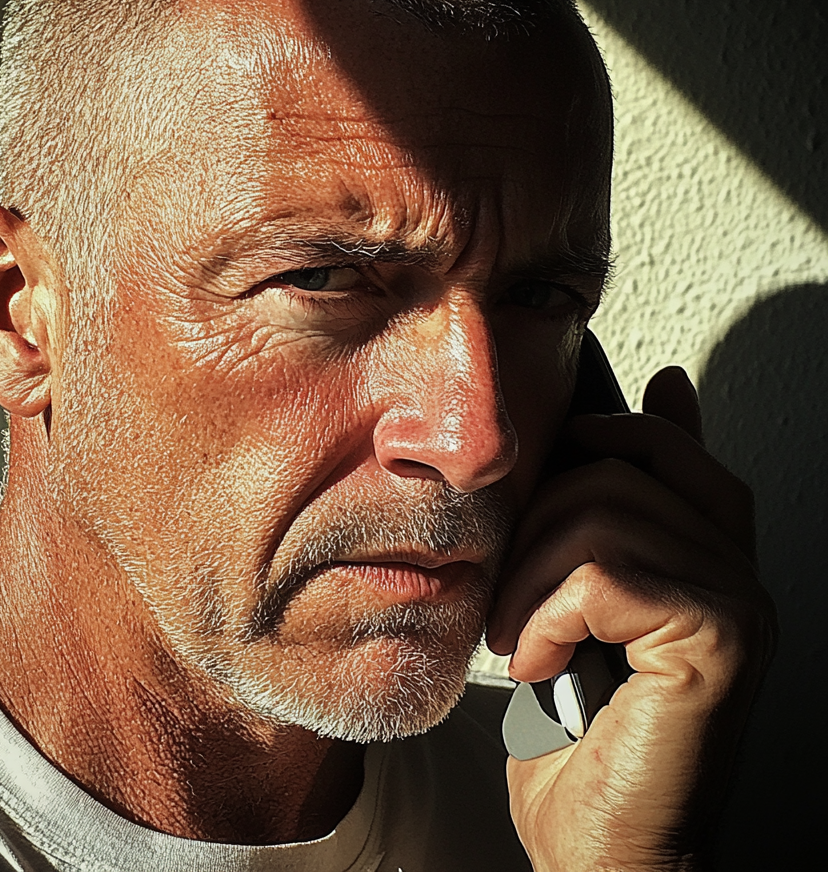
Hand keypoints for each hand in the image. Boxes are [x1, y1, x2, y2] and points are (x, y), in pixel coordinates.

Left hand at [486, 366, 776, 871]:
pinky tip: (539, 664)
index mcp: (705, 559)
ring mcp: (736, 603)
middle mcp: (736, 573)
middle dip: (538, 525)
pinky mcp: (718, 640)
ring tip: (522, 638)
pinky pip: (600, 576)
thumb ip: (590, 535)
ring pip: (601, 518)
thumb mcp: (572, 609)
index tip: (577, 425)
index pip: (679, 453)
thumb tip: (589, 441)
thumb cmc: (575, 732)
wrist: (599, 844)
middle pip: (620, 471)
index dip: (630, 424)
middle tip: (516, 599)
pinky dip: (543, 618)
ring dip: (530, 580)